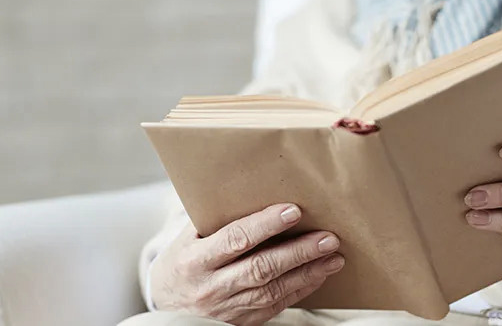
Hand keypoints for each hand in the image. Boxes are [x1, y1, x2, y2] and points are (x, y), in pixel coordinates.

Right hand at [150, 203, 344, 324]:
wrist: (168, 310)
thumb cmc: (181, 264)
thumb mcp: (187, 240)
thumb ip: (216, 220)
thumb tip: (253, 189)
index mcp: (194, 260)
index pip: (235, 239)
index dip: (265, 225)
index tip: (293, 211)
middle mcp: (211, 286)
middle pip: (261, 268)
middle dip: (298, 252)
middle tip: (327, 237)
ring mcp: (227, 308)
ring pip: (273, 290)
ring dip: (308, 273)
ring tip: (333, 256)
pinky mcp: (242, 322)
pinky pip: (276, 305)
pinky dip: (301, 289)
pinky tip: (319, 274)